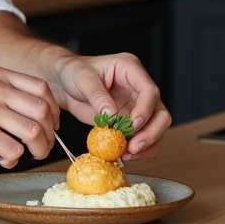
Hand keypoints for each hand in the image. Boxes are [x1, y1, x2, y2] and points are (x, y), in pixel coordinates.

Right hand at [0, 65, 60, 169]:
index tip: (52, 123)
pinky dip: (15, 159)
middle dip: (49, 133)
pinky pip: (14, 149)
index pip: (41, 88)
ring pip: (33, 131)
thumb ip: (5, 90)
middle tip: (43, 145)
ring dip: (38, 149)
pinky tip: (5, 160)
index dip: (53, 108)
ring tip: (29, 155)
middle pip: (42, 110)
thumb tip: (38, 111)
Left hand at [52, 53, 170, 160]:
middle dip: (151, 132)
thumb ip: (97, 95)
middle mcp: (138, 88)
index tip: (133, 125)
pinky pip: (142, 138)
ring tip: (127, 153)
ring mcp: (136, 106)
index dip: (145, 109)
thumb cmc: (74, 72)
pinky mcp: (129, 122)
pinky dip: (138, 150)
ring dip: (147, 144)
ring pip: (156, 128)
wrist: (64, 84)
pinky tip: (123, 154)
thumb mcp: (82, 78)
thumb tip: (110, 114)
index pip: (149, 90)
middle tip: (134, 146)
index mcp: (131, 69)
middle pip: (160, 112)